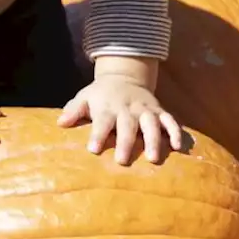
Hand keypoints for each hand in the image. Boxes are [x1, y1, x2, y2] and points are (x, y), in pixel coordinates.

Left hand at [57, 75, 181, 163]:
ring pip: (151, 124)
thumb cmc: (100, 94)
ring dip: (154, 140)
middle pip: (127, 126)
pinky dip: (175, 132)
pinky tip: (178, 147)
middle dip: (126, 143)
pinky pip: (170, 120)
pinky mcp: (159, 111)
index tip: (93, 150)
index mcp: (107, 108)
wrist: (123, 76)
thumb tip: (60, 123)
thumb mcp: (84, 97)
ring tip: (153, 158)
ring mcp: (145, 110)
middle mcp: (128, 109)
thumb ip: (73, 110)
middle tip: (123, 161)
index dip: (98, 135)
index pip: (102, 122)